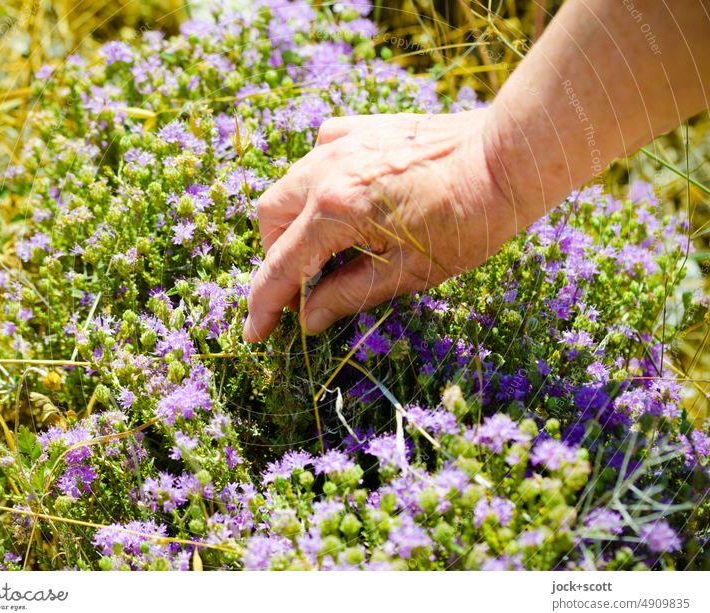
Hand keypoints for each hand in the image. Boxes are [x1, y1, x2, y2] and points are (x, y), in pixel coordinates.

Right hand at [242, 108, 525, 342]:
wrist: (507, 157)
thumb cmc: (470, 220)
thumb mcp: (410, 272)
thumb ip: (349, 294)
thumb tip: (307, 319)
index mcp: (336, 210)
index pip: (281, 267)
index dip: (263, 305)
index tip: (254, 333)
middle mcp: (326, 169)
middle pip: (269, 219)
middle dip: (276, 258)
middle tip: (304, 288)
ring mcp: (341, 142)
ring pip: (287, 186)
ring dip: (292, 223)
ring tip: (325, 249)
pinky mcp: (360, 129)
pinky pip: (316, 156)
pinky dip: (315, 186)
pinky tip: (343, 201)